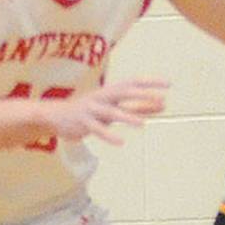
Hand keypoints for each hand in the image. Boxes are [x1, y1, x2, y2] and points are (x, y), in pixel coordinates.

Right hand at [44, 78, 168, 145]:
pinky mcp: (82, 122)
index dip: (150, 82)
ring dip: (127, 116)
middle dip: (142, 94)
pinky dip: (108, 135)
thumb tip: (164, 104)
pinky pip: (97, 129)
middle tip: (160, 98)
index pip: (133, 82)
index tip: (168, 83)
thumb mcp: (116, 107)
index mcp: (111, 91)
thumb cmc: (92, 110)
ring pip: (111, 112)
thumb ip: (139, 107)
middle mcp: (102, 96)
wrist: (57, 116)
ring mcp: (91, 109)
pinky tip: (120, 142)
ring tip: (142, 124)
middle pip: (124, 91)